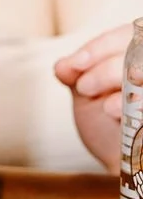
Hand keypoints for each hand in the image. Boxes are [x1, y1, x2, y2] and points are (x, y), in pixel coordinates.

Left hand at [54, 25, 128, 171]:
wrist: (123, 164)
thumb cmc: (108, 127)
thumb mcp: (86, 96)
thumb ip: (75, 74)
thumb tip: (63, 66)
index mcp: (137, 53)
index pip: (126, 34)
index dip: (99, 47)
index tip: (75, 64)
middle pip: (137, 50)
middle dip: (104, 68)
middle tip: (84, 88)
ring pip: (141, 71)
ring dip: (116, 82)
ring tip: (101, 104)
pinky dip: (134, 101)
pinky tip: (115, 112)